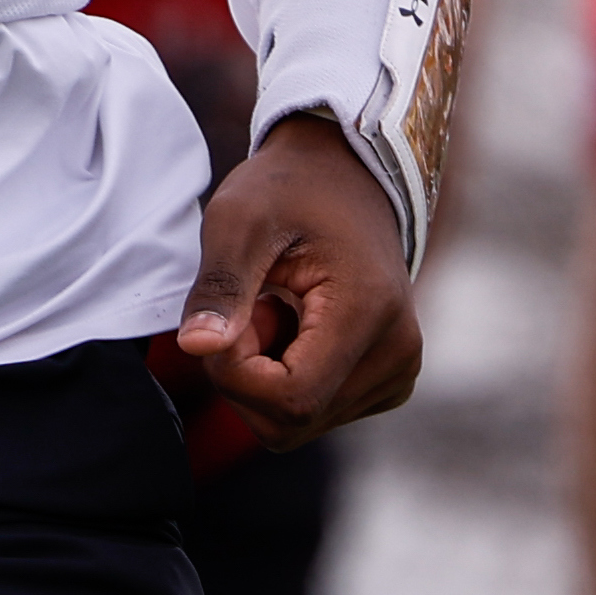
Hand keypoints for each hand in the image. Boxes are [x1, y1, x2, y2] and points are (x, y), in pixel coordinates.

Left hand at [181, 114, 421, 448]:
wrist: (347, 173)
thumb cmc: (291, 188)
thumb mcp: (240, 219)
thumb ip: (220, 286)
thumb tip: (196, 349)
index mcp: (369, 312)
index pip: (291, 400)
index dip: (237, 374)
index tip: (228, 317)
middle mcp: (398, 352)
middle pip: (293, 420)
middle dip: (247, 375)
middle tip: (248, 305)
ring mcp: (399, 370)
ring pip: (300, 422)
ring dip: (265, 375)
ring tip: (274, 305)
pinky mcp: (389, 379)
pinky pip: (317, 410)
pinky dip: (288, 377)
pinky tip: (294, 323)